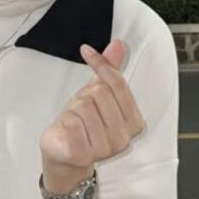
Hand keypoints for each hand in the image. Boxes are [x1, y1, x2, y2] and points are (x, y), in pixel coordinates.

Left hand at [40, 40, 145, 173]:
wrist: (64, 153)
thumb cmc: (83, 123)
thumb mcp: (97, 93)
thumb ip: (111, 69)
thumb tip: (118, 44)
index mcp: (134, 123)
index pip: (117, 83)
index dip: (100, 64)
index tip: (86, 51)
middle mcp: (123, 138)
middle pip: (99, 93)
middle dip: (85, 96)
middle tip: (81, 110)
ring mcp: (104, 149)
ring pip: (84, 106)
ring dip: (73, 110)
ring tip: (75, 122)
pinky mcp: (83, 154)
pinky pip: (72, 122)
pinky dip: (65, 121)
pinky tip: (68, 132)